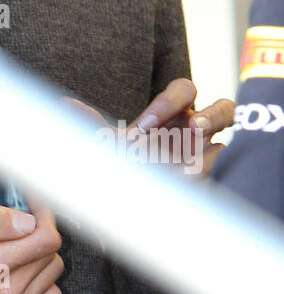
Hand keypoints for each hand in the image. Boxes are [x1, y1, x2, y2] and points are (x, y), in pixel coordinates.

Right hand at [0, 199, 62, 293]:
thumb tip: (26, 222)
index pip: (47, 239)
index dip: (42, 216)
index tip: (31, 206)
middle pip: (52, 255)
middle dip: (38, 234)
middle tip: (17, 225)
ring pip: (52, 275)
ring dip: (39, 257)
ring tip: (14, 248)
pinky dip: (40, 281)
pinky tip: (19, 271)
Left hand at [63, 78, 234, 175]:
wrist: (140, 204)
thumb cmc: (131, 166)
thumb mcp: (110, 148)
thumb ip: (91, 126)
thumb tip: (63, 103)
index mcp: (176, 114)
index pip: (184, 90)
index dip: (169, 102)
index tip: (144, 127)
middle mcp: (200, 128)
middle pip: (222, 106)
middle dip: (210, 114)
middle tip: (190, 129)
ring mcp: (214, 151)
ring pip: (229, 134)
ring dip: (213, 142)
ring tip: (190, 159)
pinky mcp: (219, 173)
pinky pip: (225, 165)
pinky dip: (211, 170)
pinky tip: (191, 182)